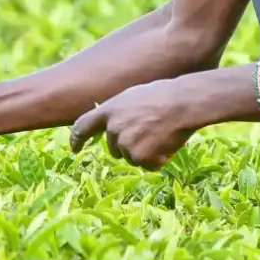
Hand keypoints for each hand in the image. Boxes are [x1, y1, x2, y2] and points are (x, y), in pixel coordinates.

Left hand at [69, 79, 198, 170]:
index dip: (77, 139)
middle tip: (150, 131)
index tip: (75, 149)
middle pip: (114, 148)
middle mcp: (113, 129)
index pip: (82, 126)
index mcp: (109, 110)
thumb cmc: (164, 95)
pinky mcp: (140, 158)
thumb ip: (118, 112)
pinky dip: (157, 159)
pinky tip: (167, 143)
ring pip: (132, 157)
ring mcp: (125, 145)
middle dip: (128, 145)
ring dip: (145, 152)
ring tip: (161, 133)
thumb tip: (114, 126)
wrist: (184, 103)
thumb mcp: (133, 96)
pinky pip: (147, 165)